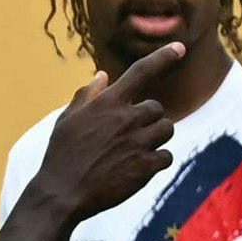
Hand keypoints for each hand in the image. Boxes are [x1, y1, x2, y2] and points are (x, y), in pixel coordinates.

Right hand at [27, 41, 183, 223]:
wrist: (63, 192)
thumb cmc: (62, 154)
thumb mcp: (68, 119)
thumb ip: (88, 95)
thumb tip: (103, 76)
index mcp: (108, 102)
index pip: (141, 72)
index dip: (163, 57)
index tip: (179, 48)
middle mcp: (126, 118)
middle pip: (157, 108)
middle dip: (148, 119)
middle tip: (130, 134)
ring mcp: (138, 143)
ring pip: (166, 130)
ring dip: (156, 137)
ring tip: (135, 150)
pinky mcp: (145, 167)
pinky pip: (166, 156)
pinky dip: (156, 161)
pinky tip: (138, 168)